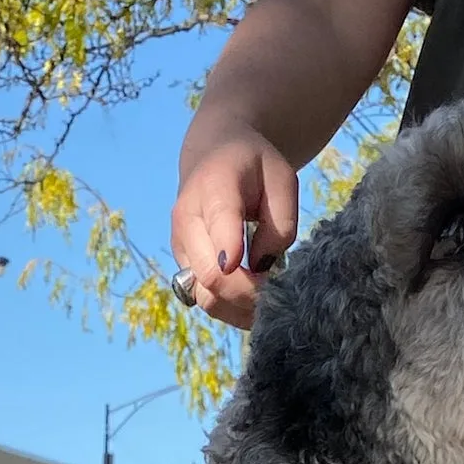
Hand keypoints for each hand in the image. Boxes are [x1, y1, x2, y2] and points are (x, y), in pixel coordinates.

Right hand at [171, 127, 297, 327]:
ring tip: (267, 300)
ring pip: (205, 297)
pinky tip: (251, 301)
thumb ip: (280, 223)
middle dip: (249, 294)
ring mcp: (180, 246)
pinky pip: (204, 299)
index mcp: (214, 186)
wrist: (214, 155)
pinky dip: (230, 308)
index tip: (264, 276)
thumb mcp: (283, 180)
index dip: (238, 261)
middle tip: (279, 292)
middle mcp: (187, 219)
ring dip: (239, 308)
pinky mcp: (182, 266)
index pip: (219, 228)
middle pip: (211, 276)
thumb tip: (262, 268)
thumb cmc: (255, 167)